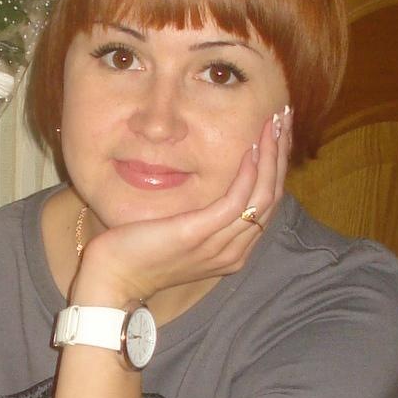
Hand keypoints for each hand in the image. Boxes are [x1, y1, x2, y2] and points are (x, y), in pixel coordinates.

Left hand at [75, 107, 290, 308]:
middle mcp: (234, 251)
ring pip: (263, 197)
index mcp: (234, 251)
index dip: (276, 165)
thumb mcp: (181, 232)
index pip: (267, 203)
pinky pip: (236, 201)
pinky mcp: (198, 234)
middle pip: (272, 197)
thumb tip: (212, 183)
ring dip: (271, 156)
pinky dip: (248, 173)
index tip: (277, 132)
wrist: (113, 280)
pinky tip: (250, 148)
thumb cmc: (139, 253)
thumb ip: (203, 216)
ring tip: (273, 124)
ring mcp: (219, 245)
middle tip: (283, 118)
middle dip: (280, 153)